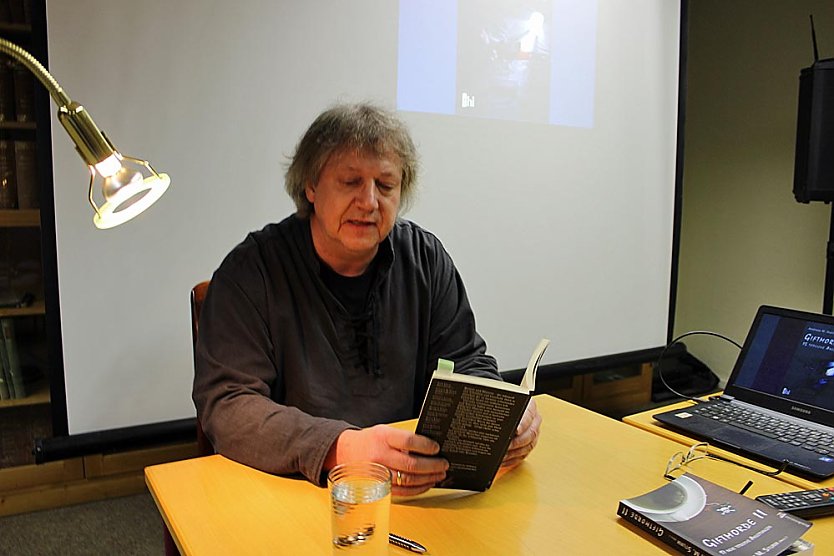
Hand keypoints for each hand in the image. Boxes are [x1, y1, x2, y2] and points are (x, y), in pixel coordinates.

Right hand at [328, 425, 448, 495]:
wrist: (346, 452)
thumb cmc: (369, 441)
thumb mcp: (384, 431)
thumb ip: (403, 438)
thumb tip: (429, 447)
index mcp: (382, 437)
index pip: (409, 441)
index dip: (426, 446)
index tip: (436, 448)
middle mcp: (380, 456)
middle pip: (411, 464)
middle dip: (432, 465)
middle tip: (443, 464)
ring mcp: (379, 473)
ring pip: (409, 480)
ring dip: (428, 478)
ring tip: (439, 474)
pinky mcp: (380, 486)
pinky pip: (403, 491)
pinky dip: (418, 489)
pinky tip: (427, 484)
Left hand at [501, 398, 541, 469]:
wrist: (504, 406)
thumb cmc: (502, 404)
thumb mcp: (501, 402)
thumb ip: (500, 408)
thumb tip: (493, 415)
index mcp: (530, 406)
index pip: (529, 414)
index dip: (523, 423)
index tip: (516, 430)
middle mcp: (534, 420)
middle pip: (531, 433)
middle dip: (517, 442)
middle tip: (505, 446)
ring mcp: (533, 433)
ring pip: (529, 445)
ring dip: (515, 453)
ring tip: (502, 455)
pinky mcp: (528, 445)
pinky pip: (524, 454)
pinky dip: (513, 459)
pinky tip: (504, 460)